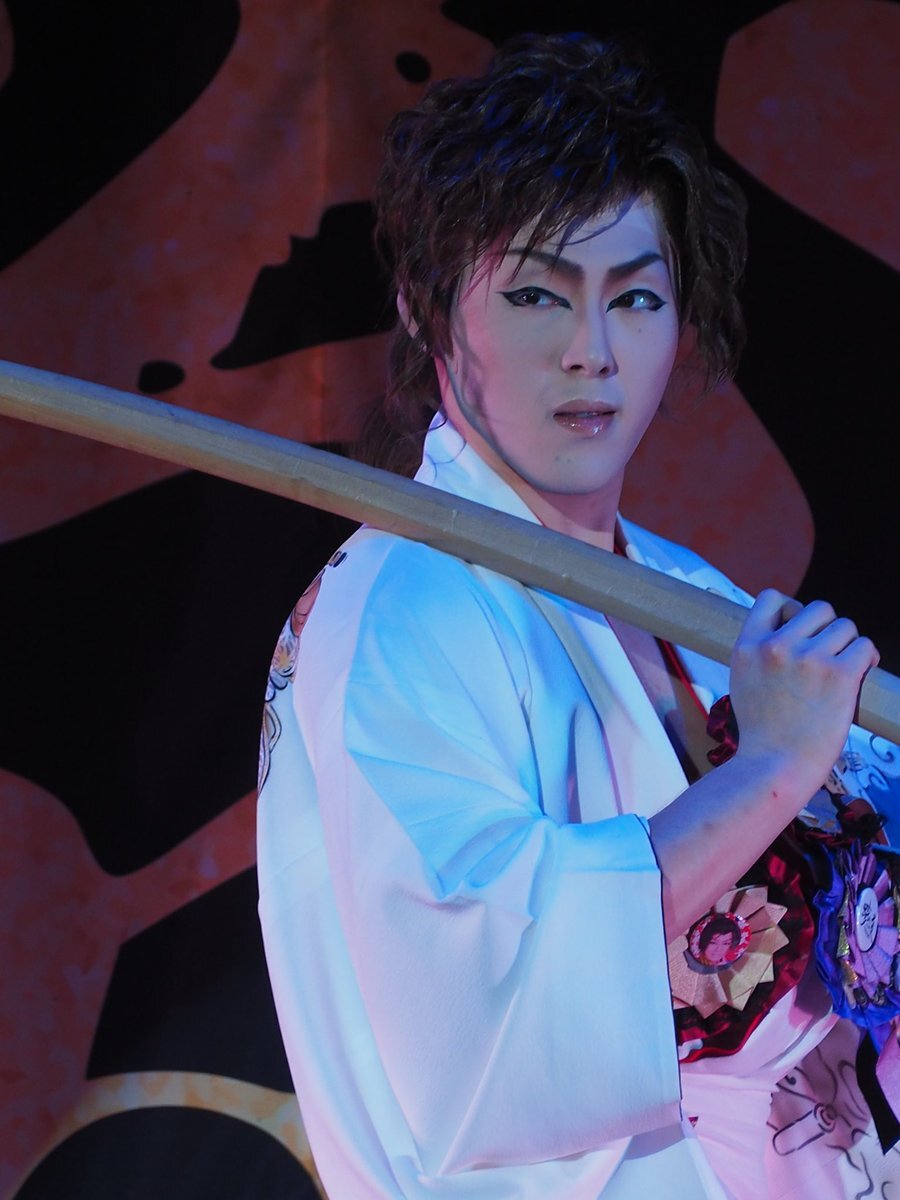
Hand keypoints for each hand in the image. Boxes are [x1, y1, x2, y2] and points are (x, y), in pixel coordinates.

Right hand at [729, 589, 878, 800]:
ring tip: (842, 670)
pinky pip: (865, 647)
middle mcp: (776, 646)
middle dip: (827, 629)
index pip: (772, 597)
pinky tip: (860, 675)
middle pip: (818, 608)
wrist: (775, 766)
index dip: (791, 609)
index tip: (799, 631)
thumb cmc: (762, 732)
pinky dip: (867, 659)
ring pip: (845, 626)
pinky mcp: (839, 675)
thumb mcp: (742, 680)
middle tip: (826, 656)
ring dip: (848, 645)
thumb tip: (787, 627)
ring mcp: (808, 659)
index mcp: (748, 645)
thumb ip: (760, 652)